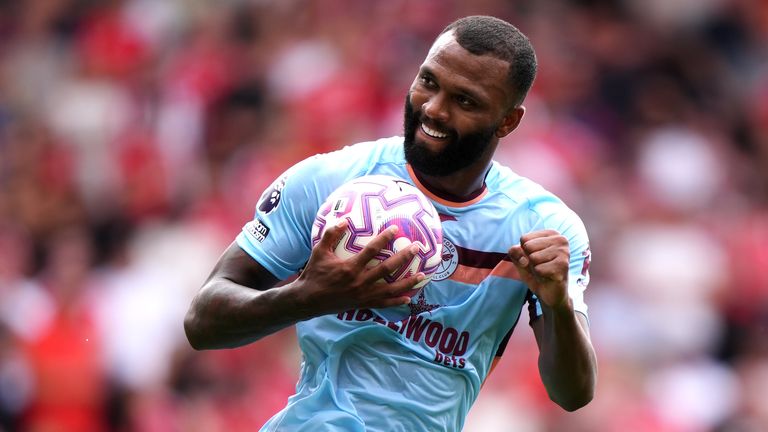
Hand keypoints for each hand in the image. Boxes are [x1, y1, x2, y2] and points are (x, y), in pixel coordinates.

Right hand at [295, 220, 424, 314]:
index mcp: (350, 268)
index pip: (372, 250)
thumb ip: (331, 235)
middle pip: (387, 268)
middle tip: (417, 248)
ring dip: (407, 282)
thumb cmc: (314, 274)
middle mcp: (360, 282)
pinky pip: (383, 303)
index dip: (385, 238)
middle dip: (404, 257)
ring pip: (390, 289)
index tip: (396, 229)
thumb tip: (344, 219)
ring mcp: (363, 295)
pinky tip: (408, 298)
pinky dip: (396, 302)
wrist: (307, 300)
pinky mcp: (363, 304)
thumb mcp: (319, 251)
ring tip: (422, 276)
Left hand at [508, 230, 570, 310]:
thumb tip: (523, 258)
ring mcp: (564, 252)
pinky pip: (539, 269)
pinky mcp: (563, 266)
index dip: (524, 252)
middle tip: (541, 266)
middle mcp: (561, 239)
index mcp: (551, 233)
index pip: (524, 238)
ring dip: (535, 268)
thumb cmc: (536, 271)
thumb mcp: (520, 258)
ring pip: (533, 258)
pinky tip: (549, 276)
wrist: (550, 292)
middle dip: (530, 260)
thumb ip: (515, 252)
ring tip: (545, 270)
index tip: (535, 258)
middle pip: (528, 246)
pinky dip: (540, 275)